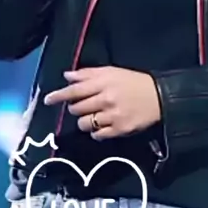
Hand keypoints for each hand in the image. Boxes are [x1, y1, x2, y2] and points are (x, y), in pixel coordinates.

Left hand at [44, 66, 161, 139]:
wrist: (160, 97)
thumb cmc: (133, 82)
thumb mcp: (112, 72)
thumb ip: (88, 74)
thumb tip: (67, 76)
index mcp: (103, 83)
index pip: (75, 90)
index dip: (59, 96)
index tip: (47, 100)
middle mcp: (106, 100)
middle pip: (77, 108)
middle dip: (75, 108)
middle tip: (82, 106)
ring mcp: (113, 116)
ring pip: (85, 124)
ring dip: (84, 122)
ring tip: (92, 117)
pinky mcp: (120, 130)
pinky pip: (98, 136)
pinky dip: (96, 133)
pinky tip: (101, 126)